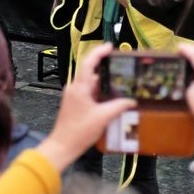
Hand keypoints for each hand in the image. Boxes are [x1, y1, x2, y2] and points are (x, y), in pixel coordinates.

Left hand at [37, 43, 136, 171]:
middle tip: (122, 69)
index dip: (99, 52)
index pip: (88, 63)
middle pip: (92, 73)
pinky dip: (101, 94)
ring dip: (105, 85)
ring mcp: (75, 96)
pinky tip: (112, 99)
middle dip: (107, 71)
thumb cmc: (79, 132)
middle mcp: (75, 88)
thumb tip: (131, 101)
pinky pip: (90, 93)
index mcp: (79, 87)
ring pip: (92, 84)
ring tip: (122, 85)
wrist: (63, 146)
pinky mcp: (76, 104)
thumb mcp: (103, 118)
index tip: (110, 47)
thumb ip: (119, 106)